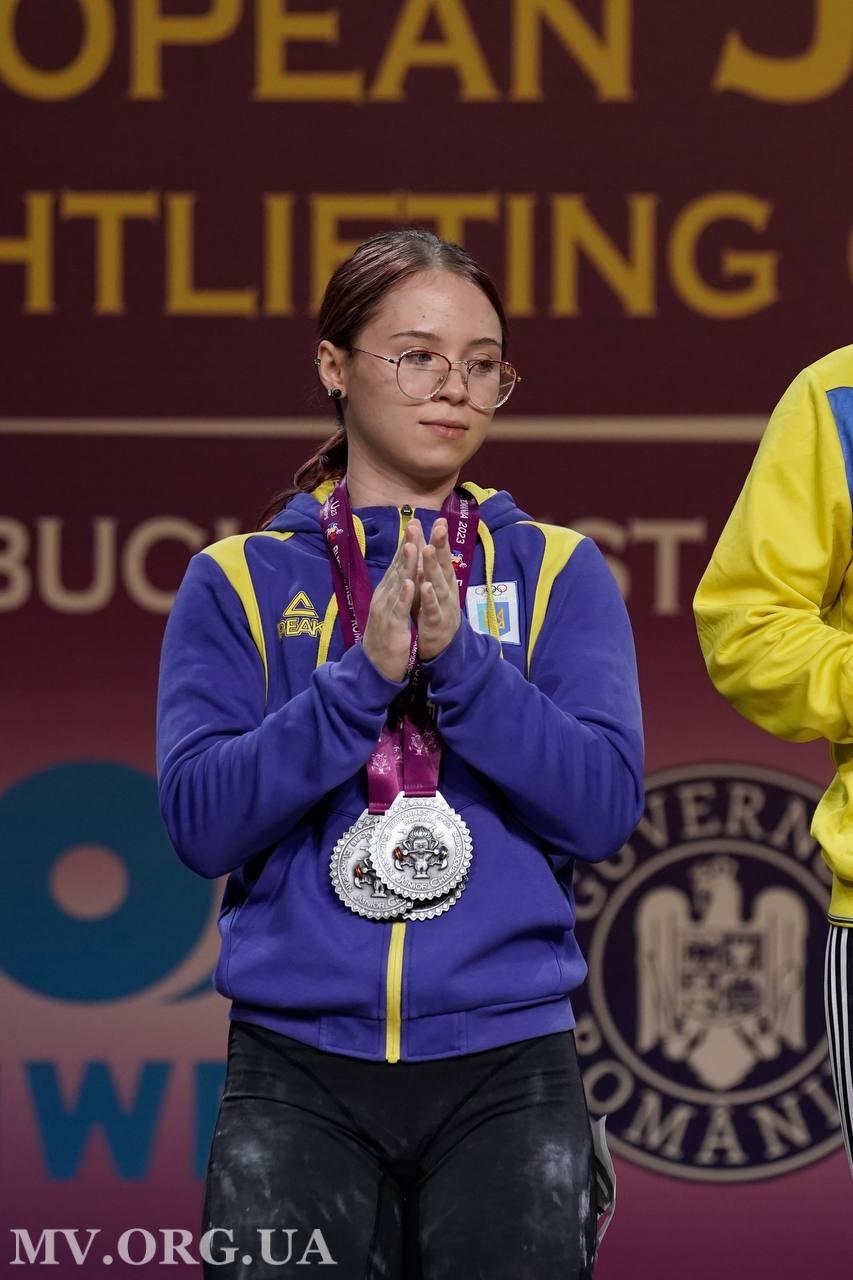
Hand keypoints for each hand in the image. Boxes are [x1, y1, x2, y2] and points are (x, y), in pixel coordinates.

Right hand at [362, 523, 418, 681]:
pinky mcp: (391, 626)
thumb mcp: (392, 608)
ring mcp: (386, 610)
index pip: (398, 563)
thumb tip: (404, 570)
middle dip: (407, 545)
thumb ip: (397, 589)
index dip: (406, 543)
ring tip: (413, 545)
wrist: (374, 666)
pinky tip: (411, 583)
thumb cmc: (386, 636)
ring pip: (398, 584)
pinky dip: (404, 596)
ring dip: (405, 565)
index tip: (414, 522)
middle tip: (413, 523)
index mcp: (387, 591)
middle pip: (397, 567)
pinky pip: (398, 609)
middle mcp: (384, 596)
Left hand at [416, 519, 460, 660]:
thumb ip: (431, 566)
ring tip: (430, 549)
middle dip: (441, 545)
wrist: (442, 645)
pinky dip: (430, 597)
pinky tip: (425, 586)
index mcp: (444, 580)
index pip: (443, 556)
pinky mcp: (436, 621)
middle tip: (439, 527)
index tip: (439, 520)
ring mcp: (444, 605)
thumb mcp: (433, 586)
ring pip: (439, 584)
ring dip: (434, 566)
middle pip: (444, 565)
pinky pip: (432, 608)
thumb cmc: (434, 610)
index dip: (441, 539)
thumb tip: (430, 541)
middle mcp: (447, 589)